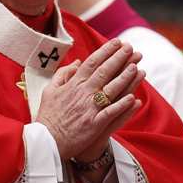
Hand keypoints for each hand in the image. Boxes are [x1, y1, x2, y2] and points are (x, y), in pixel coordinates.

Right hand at [35, 38, 145, 160]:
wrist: (46, 141)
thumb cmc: (48, 116)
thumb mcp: (49, 90)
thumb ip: (63, 74)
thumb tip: (77, 62)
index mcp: (72, 85)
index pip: (91, 63)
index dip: (105, 51)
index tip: (117, 42)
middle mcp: (82, 94)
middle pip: (103, 72)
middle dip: (118, 58)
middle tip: (130, 47)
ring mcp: (89, 109)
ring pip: (110, 90)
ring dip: (124, 78)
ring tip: (136, 66)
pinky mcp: (93, 124)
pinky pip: (110, 113)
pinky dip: (121, 105)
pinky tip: (133, 98)